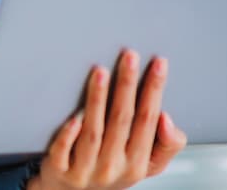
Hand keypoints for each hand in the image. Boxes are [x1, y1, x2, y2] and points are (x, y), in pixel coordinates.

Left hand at [27, 50, 187, 189]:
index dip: (154, 91)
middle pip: (122, 120)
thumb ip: (166, 144)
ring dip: (97, 99)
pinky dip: (69, 133)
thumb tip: (166, 117)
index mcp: (138, 163)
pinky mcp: (60, 170)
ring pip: (94, 131)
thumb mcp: (148, 164)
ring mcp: (86, 170)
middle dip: (127, 85)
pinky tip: (73, 115)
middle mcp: (114, 167)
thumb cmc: (113, 170)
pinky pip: (65, 150)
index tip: (158, 64)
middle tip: (129, 56)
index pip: (148, 120)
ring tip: (100, 71)